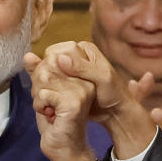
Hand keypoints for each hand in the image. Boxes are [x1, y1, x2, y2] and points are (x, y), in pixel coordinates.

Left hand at [24, 49, 98, 160]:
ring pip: (44, 79)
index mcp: (80, 75)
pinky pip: (44, 93)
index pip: (51, 58)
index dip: (41, 75)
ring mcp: (81, 90)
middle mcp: (84, 80)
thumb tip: (28, 55)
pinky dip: (40, 105)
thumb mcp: (44, 92)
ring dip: (39, 97)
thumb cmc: (55, 122)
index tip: (49, 94)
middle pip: (46, 66)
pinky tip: (51, 115)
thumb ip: (37, 73)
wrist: (64, 150)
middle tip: (48, 104)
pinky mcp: (73, 102)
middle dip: (39, 86)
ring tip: (50, 109)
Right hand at [37, 41, 156, 159]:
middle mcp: (76, 56)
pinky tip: (51, 99)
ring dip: (46, 83)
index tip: (52, 78)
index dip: (51, 63)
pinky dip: (49, 90)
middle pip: (50, 60)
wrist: (115, 111)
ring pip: (49, 72)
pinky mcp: (67, 82)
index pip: (58, 50)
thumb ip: (82, 68)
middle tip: (49, 89)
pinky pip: (52, 83)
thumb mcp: (102, 78)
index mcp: (85, 49)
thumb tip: (60, 58)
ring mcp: (71, 69)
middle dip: (47, 74)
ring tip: (48, 95)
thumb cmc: (114, 94)